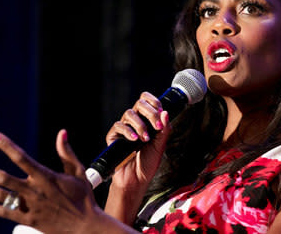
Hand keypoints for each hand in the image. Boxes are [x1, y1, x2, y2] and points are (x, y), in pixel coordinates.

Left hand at [0, 130, 101, 232]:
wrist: (85, 226)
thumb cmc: (83, 197)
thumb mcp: (79, 172)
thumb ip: (67, 153)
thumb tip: (62, 132)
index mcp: (46, 177)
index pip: (22, 158)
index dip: (7, 146)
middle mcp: (35, 191)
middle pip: (5, 178)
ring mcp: (31, 207)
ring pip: (2, 196)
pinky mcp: (30, 220)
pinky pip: (7, 213)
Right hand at [103, 92, 171, 221]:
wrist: (136, 180)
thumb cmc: (148, 163)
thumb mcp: (160, 145)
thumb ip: (164, 129)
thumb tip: (165, 112)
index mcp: (147, 120)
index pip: (147, 101)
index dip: (154, 101)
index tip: (161, 110)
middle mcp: (135, 121)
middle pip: (139, 103)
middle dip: (150, 112)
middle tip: (157, 126)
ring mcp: (124, 128)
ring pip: (129, 113)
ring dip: (140, 124)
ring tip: (145, 139)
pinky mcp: (114, 136)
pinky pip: (119, 126)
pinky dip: (128, 131)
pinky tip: (135, 140)